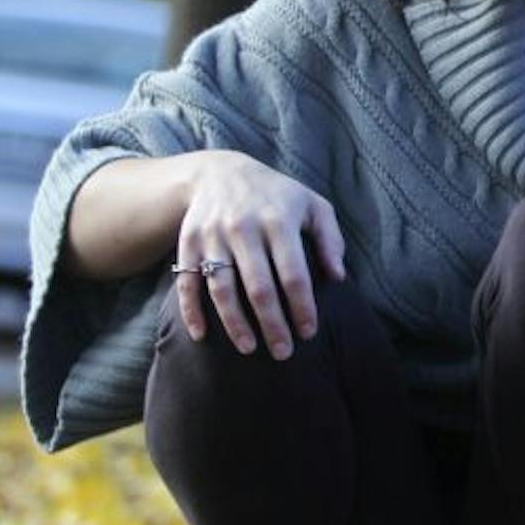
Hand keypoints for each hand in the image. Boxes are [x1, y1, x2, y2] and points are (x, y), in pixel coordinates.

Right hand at [172, 151, 346, 359]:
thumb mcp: (313, 205)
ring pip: (222, 288)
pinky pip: (186, 282)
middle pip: (258, 287)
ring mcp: (213, 236)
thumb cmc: (277, 195)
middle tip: (283, 352)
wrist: (220, 172)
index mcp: (279, 221)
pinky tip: (201, 335)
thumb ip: (331, 239)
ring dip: (234, 323)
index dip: (302, 306)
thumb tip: (338, 277)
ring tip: (249, 348)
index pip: (294, 273)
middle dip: (272, 323)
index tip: (309, 331)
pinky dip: (191, 310)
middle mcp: (244, 229)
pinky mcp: (187, 243)